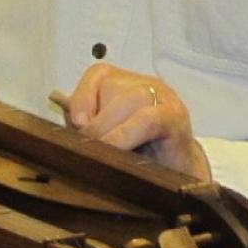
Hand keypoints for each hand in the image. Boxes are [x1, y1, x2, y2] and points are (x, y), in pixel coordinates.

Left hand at [66, 62, 211, 179]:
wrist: (179, 174)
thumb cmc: (141, 154)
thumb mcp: (109, 136)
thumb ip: (88, 126)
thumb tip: (69, 126)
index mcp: (127, 84)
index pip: (99, 74)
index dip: (83, 96)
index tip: (75, 123)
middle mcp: (146, 85)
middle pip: (113, 85)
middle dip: (95, 120)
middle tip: (86, 146)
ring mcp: (164, 98)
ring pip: (133, 98)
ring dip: (110, 127)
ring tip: (101, 151)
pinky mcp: (176, 118)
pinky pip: (149, 119)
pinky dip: (127, 135)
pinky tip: (119, 151)